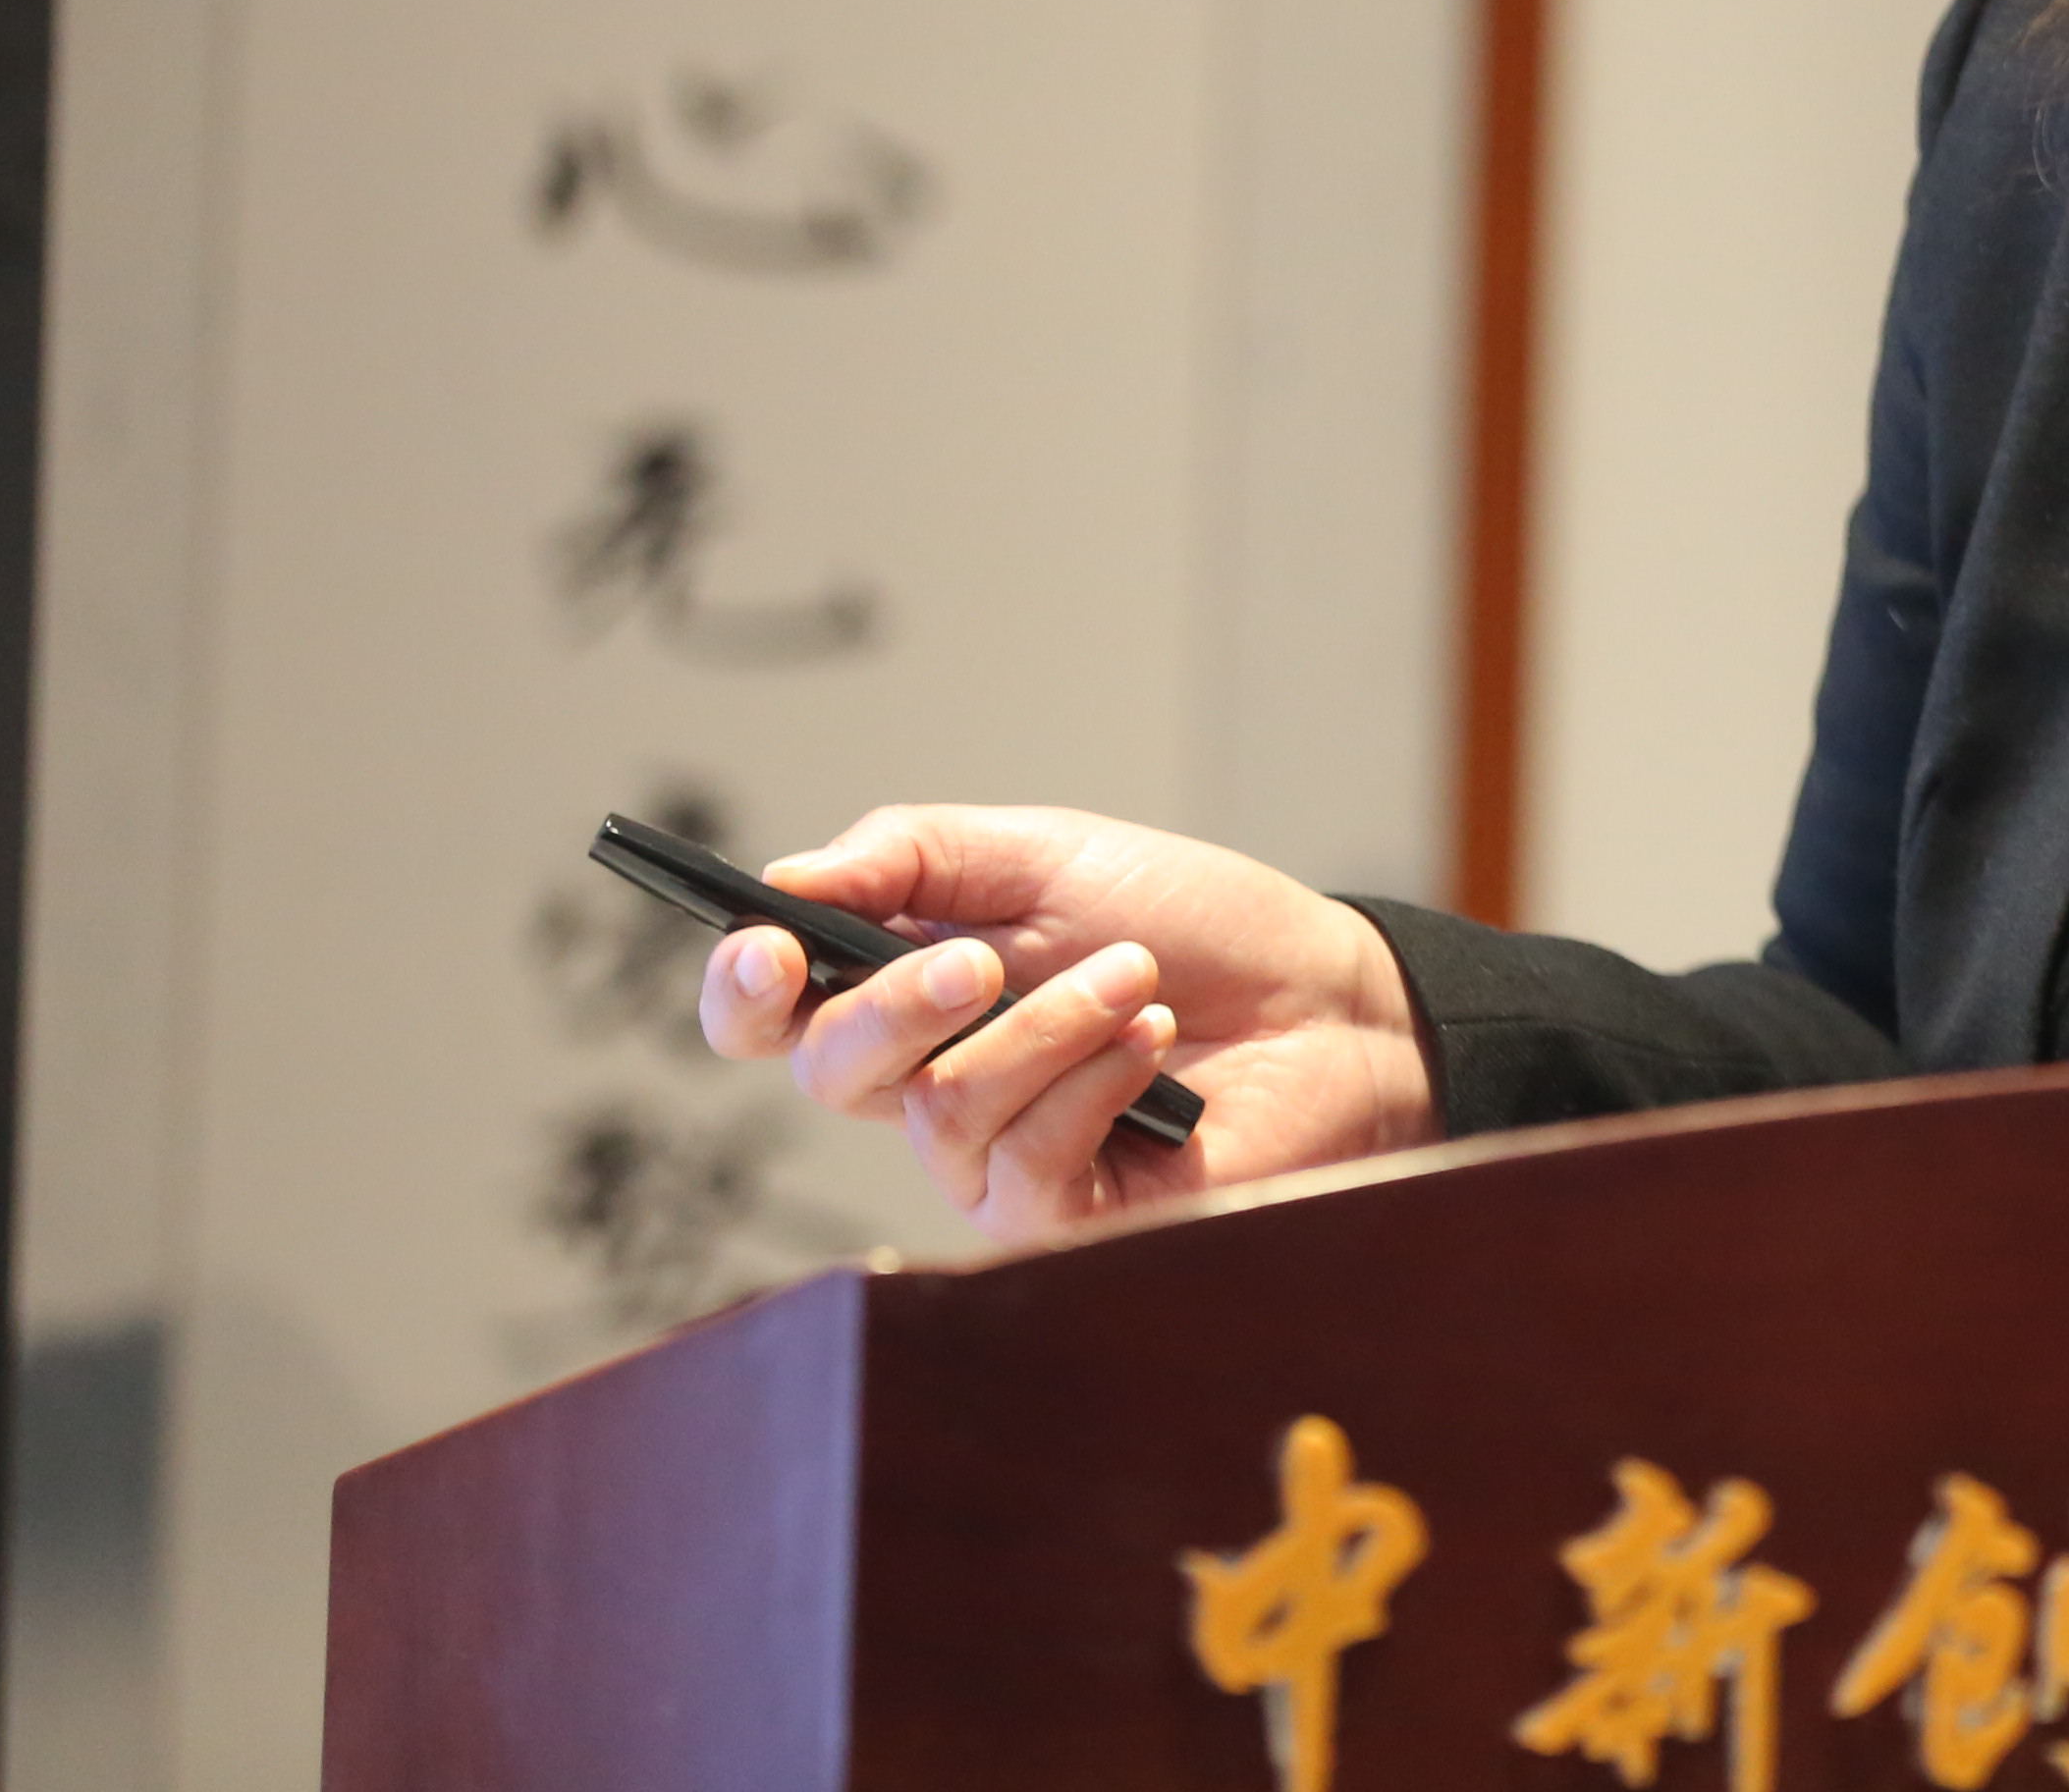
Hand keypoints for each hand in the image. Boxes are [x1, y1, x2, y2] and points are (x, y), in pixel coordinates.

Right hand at [692, 803, 1439, 1242]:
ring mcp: (987, 1158)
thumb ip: (913, 855)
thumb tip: (783, 880)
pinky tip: (1154, 1043)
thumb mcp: (1049, 855)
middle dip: (899, 1003)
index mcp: (903, 990)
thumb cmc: (1192, 924)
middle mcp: (924, 1083)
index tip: (770, 945)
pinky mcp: (1058, 1213)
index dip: (741, 988)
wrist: (1327, 998)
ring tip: (1137, 977)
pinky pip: (1023, 1161)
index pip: (768, 1014)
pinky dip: (1095, 1078)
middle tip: (984, 958)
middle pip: (826, 1069)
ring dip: (1048, 1026)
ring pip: (940, 1109)